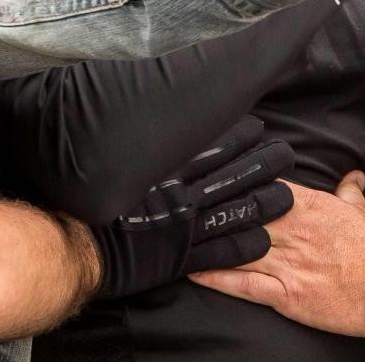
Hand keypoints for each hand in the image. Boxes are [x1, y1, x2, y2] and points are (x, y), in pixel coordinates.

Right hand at [91, 116, 294, 298]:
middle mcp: (187, 194)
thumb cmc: (97, 196)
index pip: (220, 144)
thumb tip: (166, 107)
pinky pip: (224, 252)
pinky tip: (263, 239)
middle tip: (285, 153)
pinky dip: (246, 245)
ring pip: (240, 211)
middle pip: (240, 174)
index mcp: (172, 167)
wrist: (77, 245)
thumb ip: (154, 140)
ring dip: (267, 203)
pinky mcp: (183, 258)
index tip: (259, 127)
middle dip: (267, 163)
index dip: (244, 135)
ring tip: (286, 195)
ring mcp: (188, 227)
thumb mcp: (126, 157)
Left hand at [190, 173, 364, 338]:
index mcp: (314, 206)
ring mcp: (291, 263)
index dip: (239, 185)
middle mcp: (296, 230)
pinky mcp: (289, 294)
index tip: (214, 180)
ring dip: (209, 243)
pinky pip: (245, 284)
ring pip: (240, 248)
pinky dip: (218, 277)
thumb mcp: (364, 212)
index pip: (267, 189)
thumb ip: (350, 193)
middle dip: (215, 212)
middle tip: (183, 207)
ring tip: (179, 237)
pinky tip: (196, 271)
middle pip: (245, 216)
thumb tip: (351, 176)